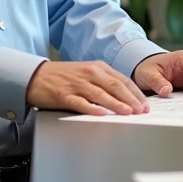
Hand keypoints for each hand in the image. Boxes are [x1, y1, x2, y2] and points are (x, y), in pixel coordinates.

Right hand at [25, 60, 150, 116]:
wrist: (37, 76)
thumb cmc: (64, 77)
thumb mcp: (88, 74)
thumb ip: (105, 82)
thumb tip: (126, 97)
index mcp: (98, 68)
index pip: (123, 81)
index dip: (136, 93)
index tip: (145, 104)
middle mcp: (90, 74)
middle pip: (116, 87)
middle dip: (131, 100)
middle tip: (142, 111)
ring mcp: (77, 84)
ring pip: (101, 94)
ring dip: (117, 104)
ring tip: (128, 113)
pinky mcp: (64, 95)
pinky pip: (81, 102)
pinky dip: (92, 108)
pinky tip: (101, 113)